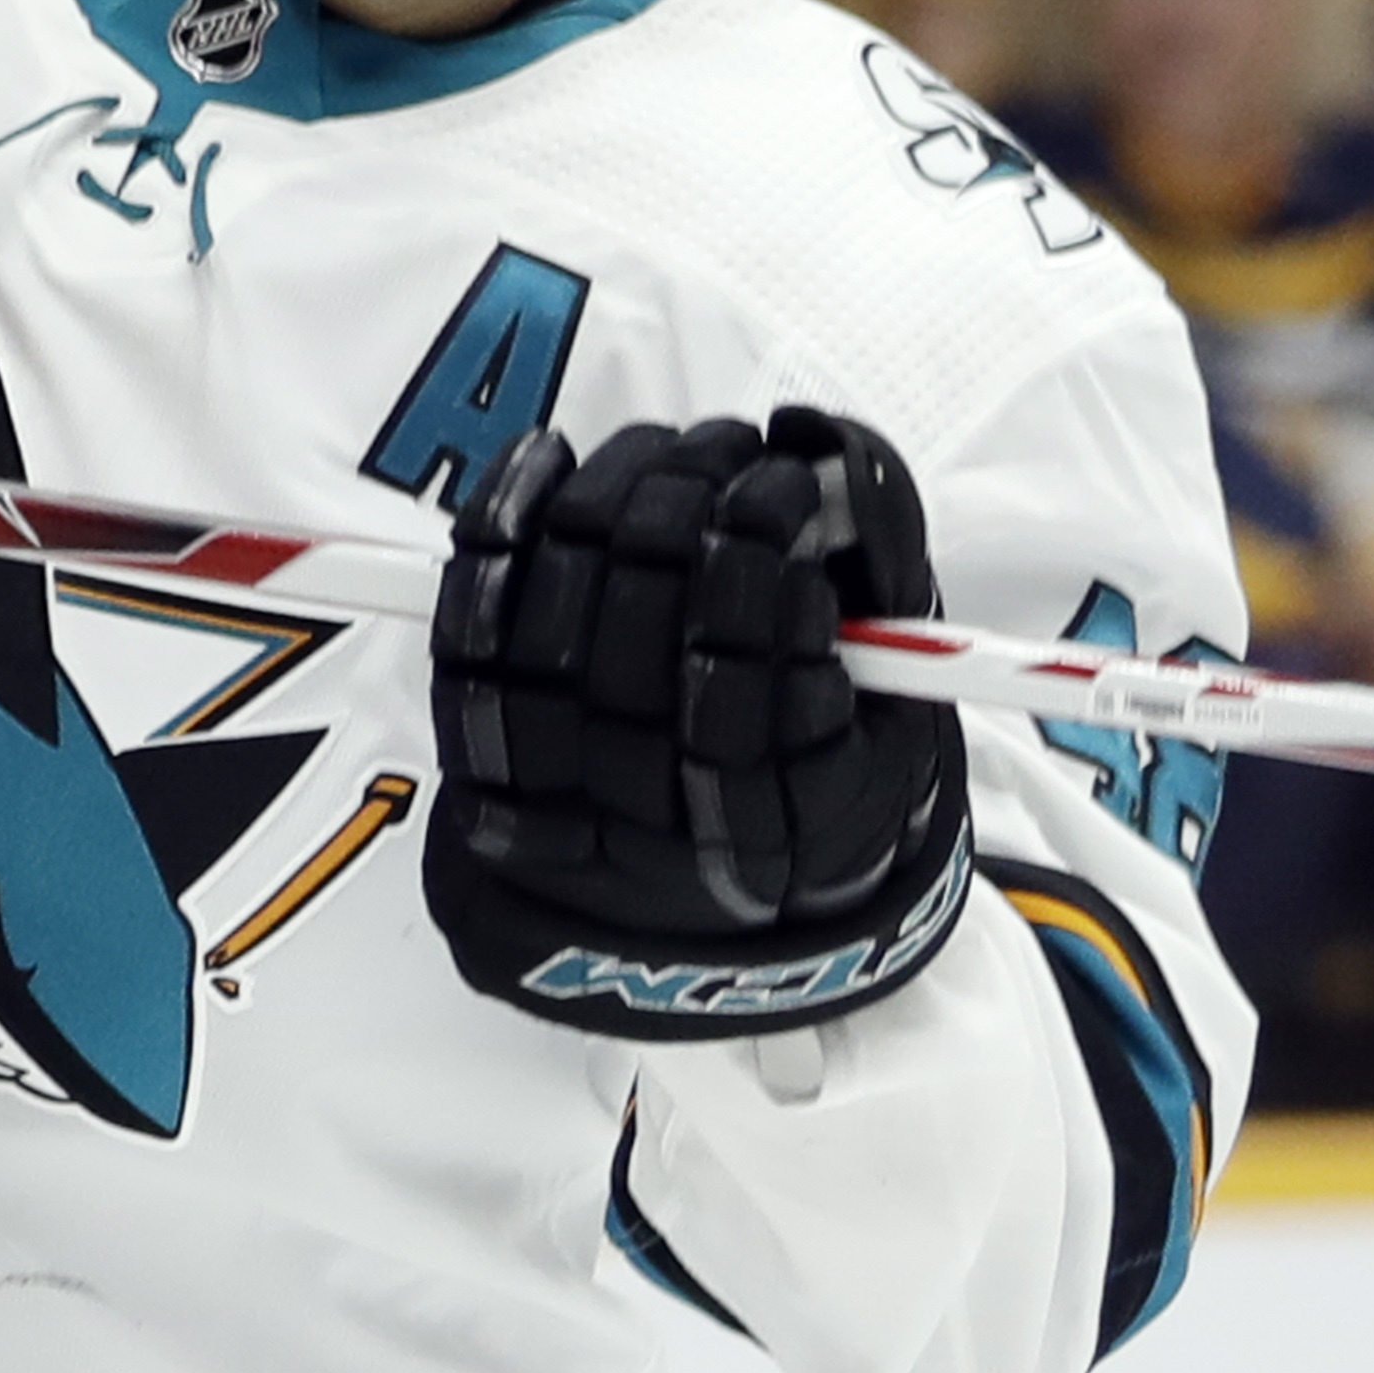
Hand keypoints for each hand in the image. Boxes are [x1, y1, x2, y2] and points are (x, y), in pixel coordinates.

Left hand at [424, 409, 972, 1037]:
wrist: (707, 923)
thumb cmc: (819, 788)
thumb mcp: (903, 707)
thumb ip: (884, 584)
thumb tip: (821, 452)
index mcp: (785, 816)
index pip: (757, 645)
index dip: (763, 534)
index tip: (787, 475)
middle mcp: (663, 820)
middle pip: (648, 616)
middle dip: (689, 495)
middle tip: (730, 449)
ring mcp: (560, 801)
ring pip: (559, 613)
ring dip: (610, 497)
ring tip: (667, 456)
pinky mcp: (482, 767)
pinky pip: (469, 631)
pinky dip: (502, 526)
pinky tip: (549, 458)